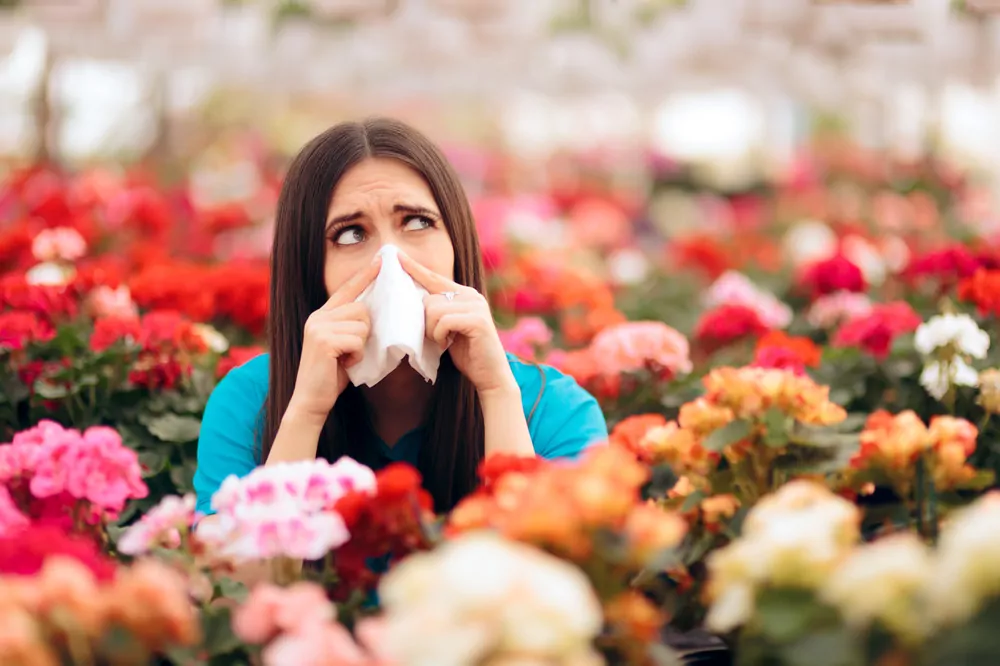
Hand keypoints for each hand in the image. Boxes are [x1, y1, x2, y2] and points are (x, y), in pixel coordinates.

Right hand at [286, 257, 380, 422]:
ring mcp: (319, 327)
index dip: (365, 274)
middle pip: (362, 309)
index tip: (381, 260)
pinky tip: (344, 364)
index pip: (347, 289)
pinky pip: (357, 340)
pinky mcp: (323, 340)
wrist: (311, 400)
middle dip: (365, 332)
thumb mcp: (342, 345)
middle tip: (351, 351)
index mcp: (322, 315)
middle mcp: (318, 317)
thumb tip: (374, 313)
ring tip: (346, 358)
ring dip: (361, 346)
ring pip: (362, 325)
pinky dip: (357, 355)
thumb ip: (351, 327)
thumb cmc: (331, 375)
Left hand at [399, 252, 515, 395]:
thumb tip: (412, 300)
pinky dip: (440, 335)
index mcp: (464, 294)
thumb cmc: (467, 353)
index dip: (414, 268)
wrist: (491, 375)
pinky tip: (448, 343)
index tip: (396, 255)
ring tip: (444, 341)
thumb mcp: (448, 328)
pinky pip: (444, 321)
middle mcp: (471, 295)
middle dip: (426, 322)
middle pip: (428, 298)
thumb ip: (437, 312)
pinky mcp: (477, 320)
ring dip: (432, 331)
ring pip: (433, 310)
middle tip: (438, 337)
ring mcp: (476, 306)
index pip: (434, 278)